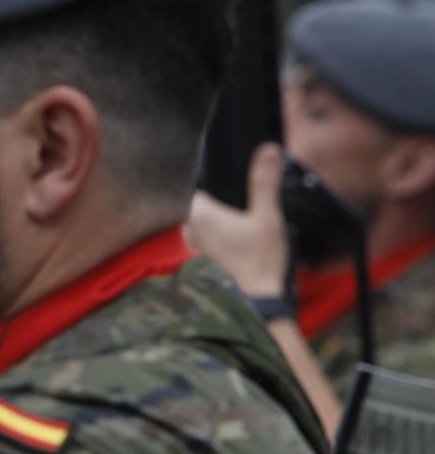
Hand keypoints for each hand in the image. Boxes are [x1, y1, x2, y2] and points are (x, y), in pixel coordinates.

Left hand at [185, 142, 288, 297]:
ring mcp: (190, 242)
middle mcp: (186, 227)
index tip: (209, 164)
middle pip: (193, 196)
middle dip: (211, 190)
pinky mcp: (198, 254)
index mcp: (196, 213)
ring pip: (197, 213)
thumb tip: (268, 150)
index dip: (201, 170)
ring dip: (212, 208)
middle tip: (232, 196)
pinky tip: (233, 228)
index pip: (188, 179)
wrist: (257, 303)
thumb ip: (264, 182)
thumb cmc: (261, 262)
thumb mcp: (267, 217)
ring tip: (235, 213)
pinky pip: (201, 229)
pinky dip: (214, 225)